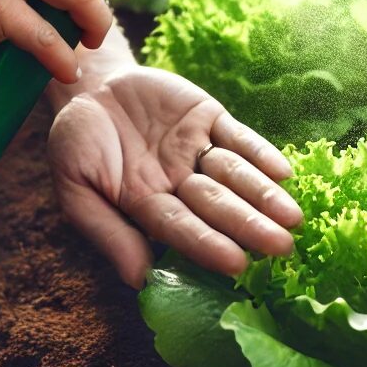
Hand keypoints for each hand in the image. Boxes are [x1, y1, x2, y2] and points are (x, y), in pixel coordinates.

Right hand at [48, 67, 303, 286]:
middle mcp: (178, 181)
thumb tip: (137, 281)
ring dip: (263, 195)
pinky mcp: (208, 117)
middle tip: (283, 248)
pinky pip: (239, 135)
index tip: (236, 264)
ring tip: (292, 217)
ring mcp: (196, 149)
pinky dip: (260, 153)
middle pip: (218, 205)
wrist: (88, 85)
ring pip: (235, 174)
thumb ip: (107, 230)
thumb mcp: (75, 186)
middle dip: (249, 226)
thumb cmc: (75, 141)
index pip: (181, 227)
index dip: (207, 244)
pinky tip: (283, 172)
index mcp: (146, 205)